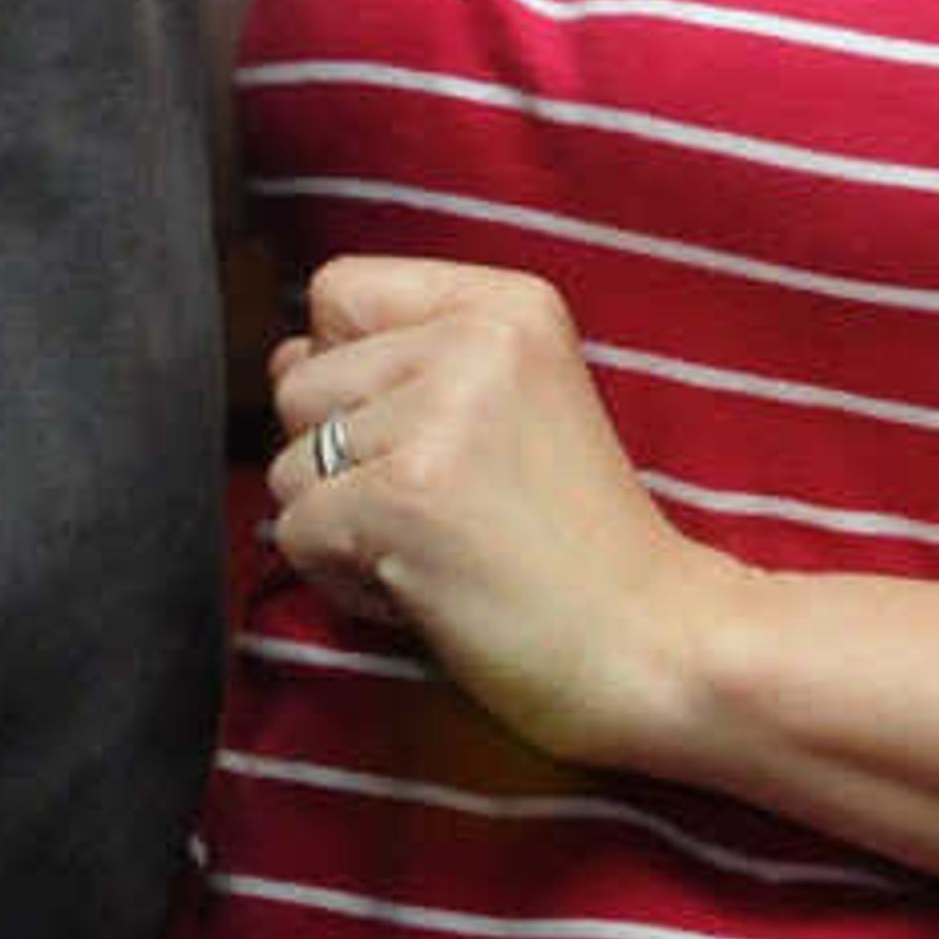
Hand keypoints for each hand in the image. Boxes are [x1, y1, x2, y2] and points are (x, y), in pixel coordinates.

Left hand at [265, 255, 719, 773]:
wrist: (655, 649)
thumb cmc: (578, 546)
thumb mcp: (514, 405)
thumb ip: (404, 363)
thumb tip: (283, 358)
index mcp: (508, 304)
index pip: (337, 290)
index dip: (347, 369)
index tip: (416, 433)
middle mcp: (474, 340)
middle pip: (300, 381)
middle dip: (338, 461)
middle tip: (436, 511)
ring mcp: (437, 417)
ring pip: (288, 463)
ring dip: (339, 525)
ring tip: (433, 550)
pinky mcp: (404, 499)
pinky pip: (294, 531)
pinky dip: (340, 579)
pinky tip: (422, 590)